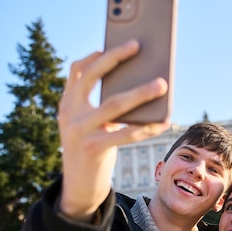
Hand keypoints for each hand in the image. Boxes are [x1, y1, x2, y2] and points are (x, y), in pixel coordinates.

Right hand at [58, 41, 168, 220]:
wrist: (78, 188)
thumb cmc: (92, 149)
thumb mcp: (90, 124)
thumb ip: (104, 105)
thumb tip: (140, 84)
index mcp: (67, 104)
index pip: (77, 70)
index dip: (96, 54)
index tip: (114, 42)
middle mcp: (69, 114)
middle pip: (93, 78)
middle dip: (116, 58)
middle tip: (137, 45)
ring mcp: (79, 131)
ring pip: (114, 105)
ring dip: (141, 92)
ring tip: (161, 84)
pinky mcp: (94, 149)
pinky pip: (126, 133)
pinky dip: (148, 126)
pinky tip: (164, 121)